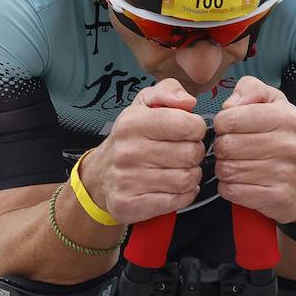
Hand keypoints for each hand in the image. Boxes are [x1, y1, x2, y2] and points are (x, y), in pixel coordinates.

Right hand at [81, 78, 206, 223]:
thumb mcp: (144, 104)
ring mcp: (127, 180)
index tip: (187, 132)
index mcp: (133, 122)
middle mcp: (127, 151)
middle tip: (184, 153)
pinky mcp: (129, 204)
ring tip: (180, 169)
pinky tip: (175, 187)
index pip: (188, 125)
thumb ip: (168, 91)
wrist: (100, 175)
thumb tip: (188, 102)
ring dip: (191, 175)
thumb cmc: (131, 137)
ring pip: (186, 179)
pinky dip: (184, 195)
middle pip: (191, 154)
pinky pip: (176, 200)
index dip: (195, 129)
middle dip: (194, 153)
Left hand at [212, 76, 295, 224]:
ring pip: (226, 170)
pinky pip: (233, 191)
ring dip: (225, 169)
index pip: (230, 118)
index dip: (222, 124)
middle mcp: (289, 144)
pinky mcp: (278, 197)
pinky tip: (242, 182)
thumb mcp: (274, 104)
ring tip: (239, 166)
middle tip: (233, 151)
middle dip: (222, 149)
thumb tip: (229, 105)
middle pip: (226, 146)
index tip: (231, 129)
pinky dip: (230, 188)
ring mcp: (285, 173)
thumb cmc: (284, 139)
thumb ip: (250, 90)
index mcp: (286, 117)